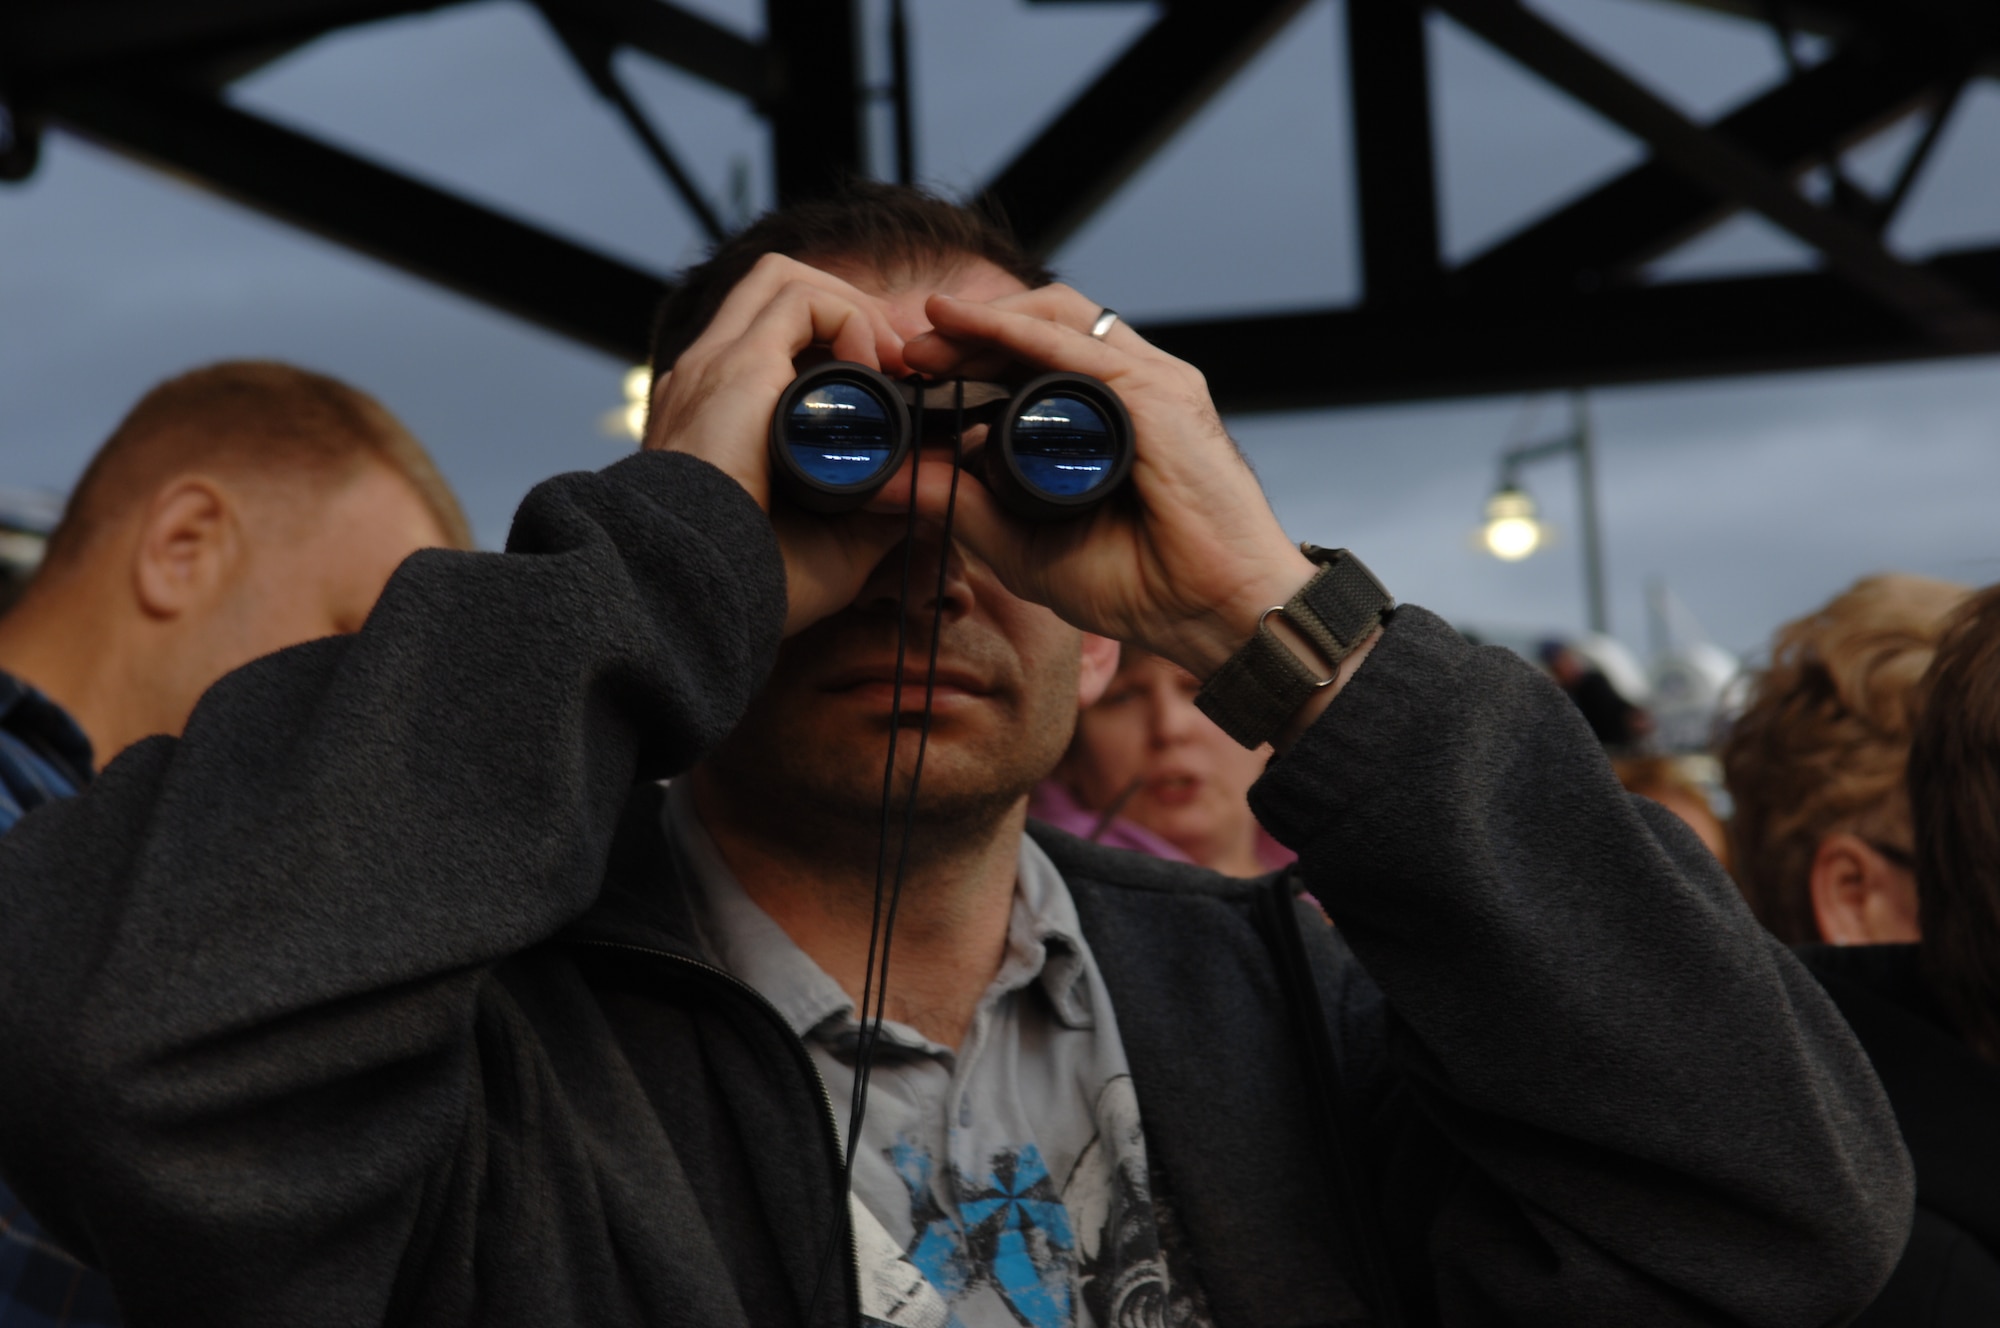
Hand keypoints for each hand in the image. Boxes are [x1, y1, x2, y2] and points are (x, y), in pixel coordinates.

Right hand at [642, 254, 913, 634]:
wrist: (699, 591)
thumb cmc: (753, 582)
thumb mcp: (833, 539)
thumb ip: (882, 507)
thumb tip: (938, 487)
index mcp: (714, 416)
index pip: (769, 342)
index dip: (834, 344)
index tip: (888, 385)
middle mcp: (706, 378)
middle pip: (773, 293)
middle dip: (846, 308)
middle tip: (895, 361)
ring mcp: (714, 364)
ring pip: (783, 281)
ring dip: (849, 305)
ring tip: (888, 359)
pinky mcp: (737, 367)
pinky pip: (799, 300)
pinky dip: (848, 317)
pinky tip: (873, 367)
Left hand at [897, 285, 1320, 681]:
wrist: (1212, 612)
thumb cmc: (1141, 584)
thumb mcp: (1021, 546)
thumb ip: (958, 508)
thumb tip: (885, 481)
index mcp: (1102, 420)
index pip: (1029, 362)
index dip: (968, 357)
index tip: (909, 374)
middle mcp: (1128, 391)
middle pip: (1038, 328)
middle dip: (966, 332)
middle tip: (907, 351)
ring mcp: (1149, 384)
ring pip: (1056, 320)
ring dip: (985, 321)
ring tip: (928, 333)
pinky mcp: (1161, 393)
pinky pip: (1077, 348)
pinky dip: (1017, 332)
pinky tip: (969, 328)